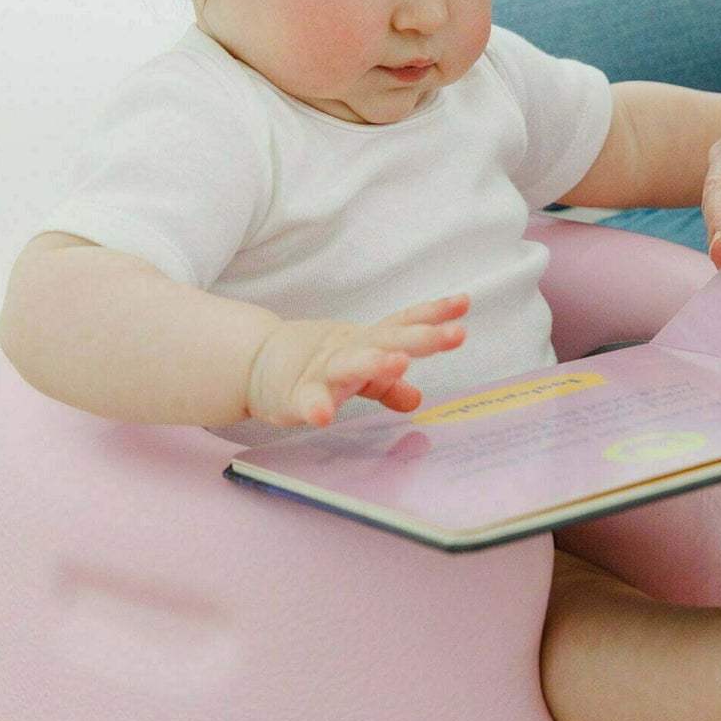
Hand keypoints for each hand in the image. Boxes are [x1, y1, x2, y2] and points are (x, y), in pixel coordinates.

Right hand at [246, 294, 469, 426]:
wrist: (256, 363)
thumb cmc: (316, 365)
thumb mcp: (358, 372)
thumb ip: (387, 385)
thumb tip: (418, 398)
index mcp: (366, 342)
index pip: (404, 323)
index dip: (433, 314)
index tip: (464, 304)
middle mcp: (348, 350)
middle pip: (387, 339)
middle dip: (421, 337)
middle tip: (454, 334)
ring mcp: (321, 371)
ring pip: (350, 365)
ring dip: (374, 364)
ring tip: (399, 363)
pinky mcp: (294, 395)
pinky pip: (306, 401)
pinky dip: (314, 407)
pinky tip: (323, 416)